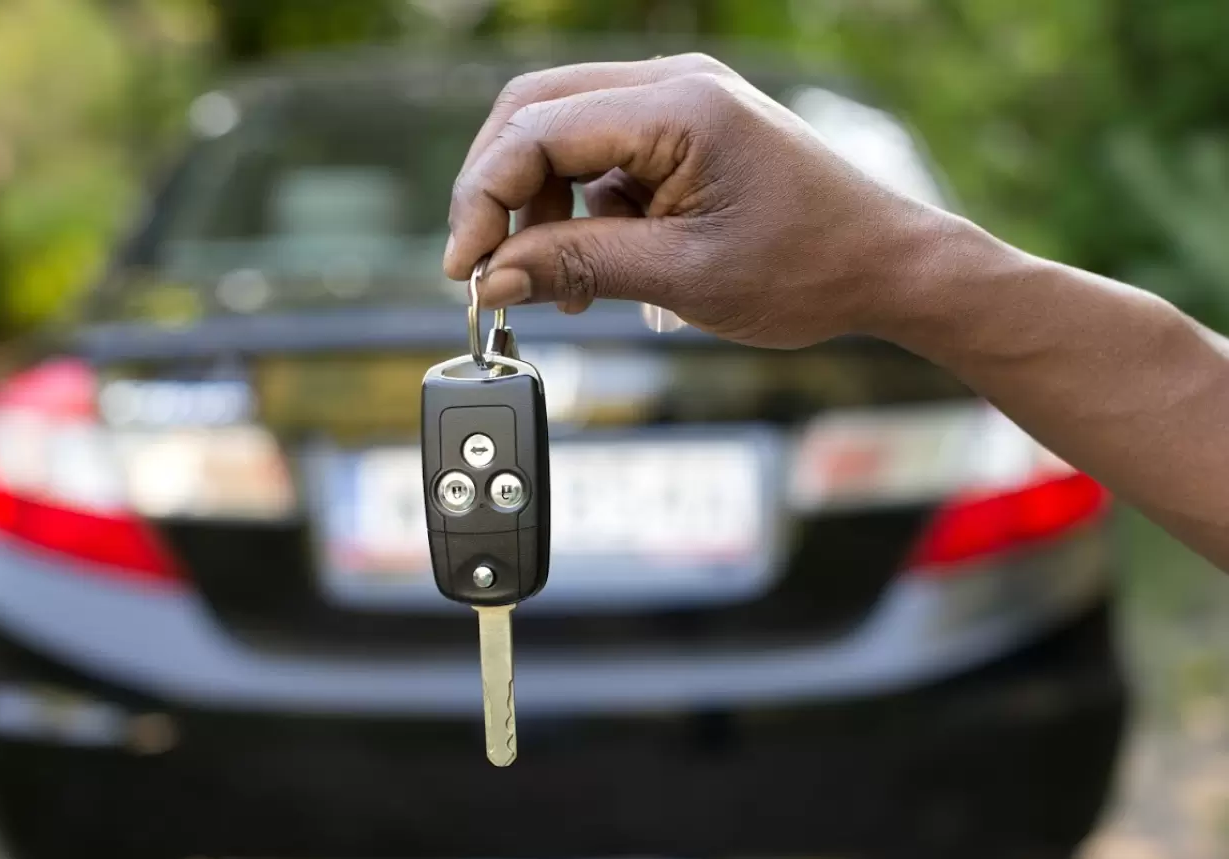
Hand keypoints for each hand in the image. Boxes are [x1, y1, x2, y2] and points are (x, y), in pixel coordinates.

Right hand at [444, 53, 954, 348]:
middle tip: (485, 264)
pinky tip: (590, 262)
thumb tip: (494, 277)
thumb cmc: (808, 268)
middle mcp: (675, 83)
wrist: (886, 267)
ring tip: (553, 282)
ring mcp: (681, 102)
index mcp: (680, 105)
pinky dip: (580, 208)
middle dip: (498, 190)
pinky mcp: (685, 131)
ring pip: (563, 133)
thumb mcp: (682, 278)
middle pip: (536, 111)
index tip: (464, 267)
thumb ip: (578, 266)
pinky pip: (602, 155)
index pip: (538, 129)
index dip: (483, 198)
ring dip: (539, 205)